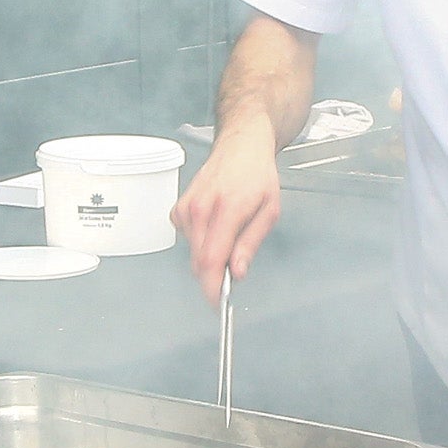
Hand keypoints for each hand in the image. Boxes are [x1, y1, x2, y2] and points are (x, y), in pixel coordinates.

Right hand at [169, 125, 281, 304]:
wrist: (240, 145)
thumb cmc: (257, 175)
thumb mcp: (269, 211)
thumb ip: (250, 244)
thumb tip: (238, 272)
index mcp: (226, 210)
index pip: (211, 260)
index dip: (213, 287)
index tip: (218, 302)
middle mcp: (200, 209)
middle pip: (199, 262)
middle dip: (215, 276)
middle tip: (235, 270)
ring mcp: (186, 208)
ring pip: (193, 253)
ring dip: (210, 256)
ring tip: (231, 232)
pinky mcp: (179, 209)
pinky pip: (188, 240)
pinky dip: (201, 241)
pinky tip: (216, 224)